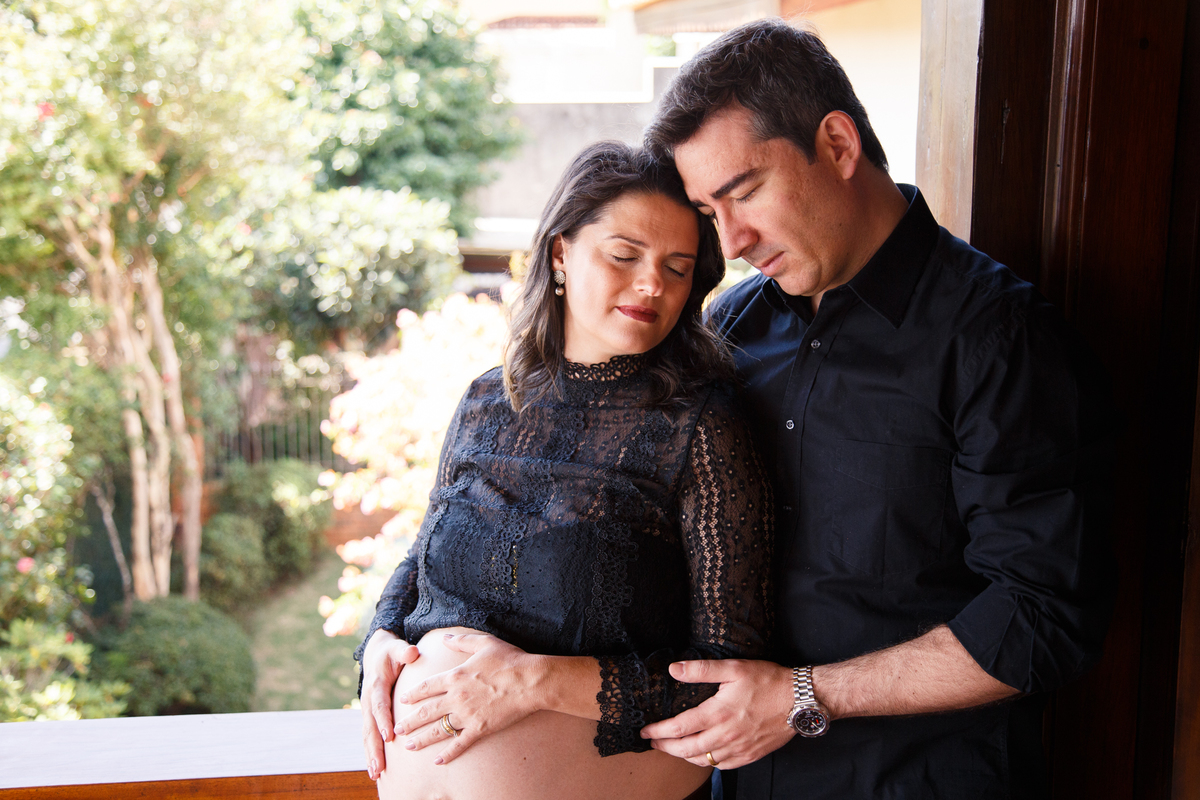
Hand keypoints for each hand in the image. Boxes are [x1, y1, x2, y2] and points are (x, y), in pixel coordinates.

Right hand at [360, 629, 419, 780]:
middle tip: (378, 766)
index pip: (379, 706)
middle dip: (374, 747)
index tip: (389, 736)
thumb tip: (412, 652)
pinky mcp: (370, 717)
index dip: (383, 720)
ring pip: (367, 735)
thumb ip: (404, 651)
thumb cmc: (391, 653)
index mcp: (376, 686)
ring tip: (375, 773)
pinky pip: (369, 736)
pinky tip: (375, 770)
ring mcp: (367, 710)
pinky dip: (371, 752)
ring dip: (371, 754)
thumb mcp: (397, 648)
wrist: (375, 655)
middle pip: (370, 727)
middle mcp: (369, 701)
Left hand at [394, 632, 545, 764]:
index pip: (427, 687)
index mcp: (455, 676)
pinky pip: (459, 744)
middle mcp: (456, 697)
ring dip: (421, 739)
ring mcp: (467, 715)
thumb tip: (444, 637)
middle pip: (426, 711)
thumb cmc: (509, 660)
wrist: (530, 681)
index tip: (403, 700)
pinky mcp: (480, 728)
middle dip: (410, 721)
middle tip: (398, 729)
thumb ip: (461, 641)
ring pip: (438, 730)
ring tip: (409, 746)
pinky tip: (438, 761)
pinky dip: (448, 753)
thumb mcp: (484, 643)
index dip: (413, 694)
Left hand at [640, 659, 794, 769]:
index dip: (659, 732)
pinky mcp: (750, 755)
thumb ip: (702, 669)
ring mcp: (739, 749)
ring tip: (673, 749)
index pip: (679, 728)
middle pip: (687, 750)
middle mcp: (726, 736)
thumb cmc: (769, 681)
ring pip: (703, 761)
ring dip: (684, 757)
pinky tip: (702, 756)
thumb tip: (674, 669)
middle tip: (652, 744)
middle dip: (666, 748)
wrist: (801, 700)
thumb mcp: (733, 668)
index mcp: (718, 714)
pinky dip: (707, 763)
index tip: (645, 732)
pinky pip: (722, 766)